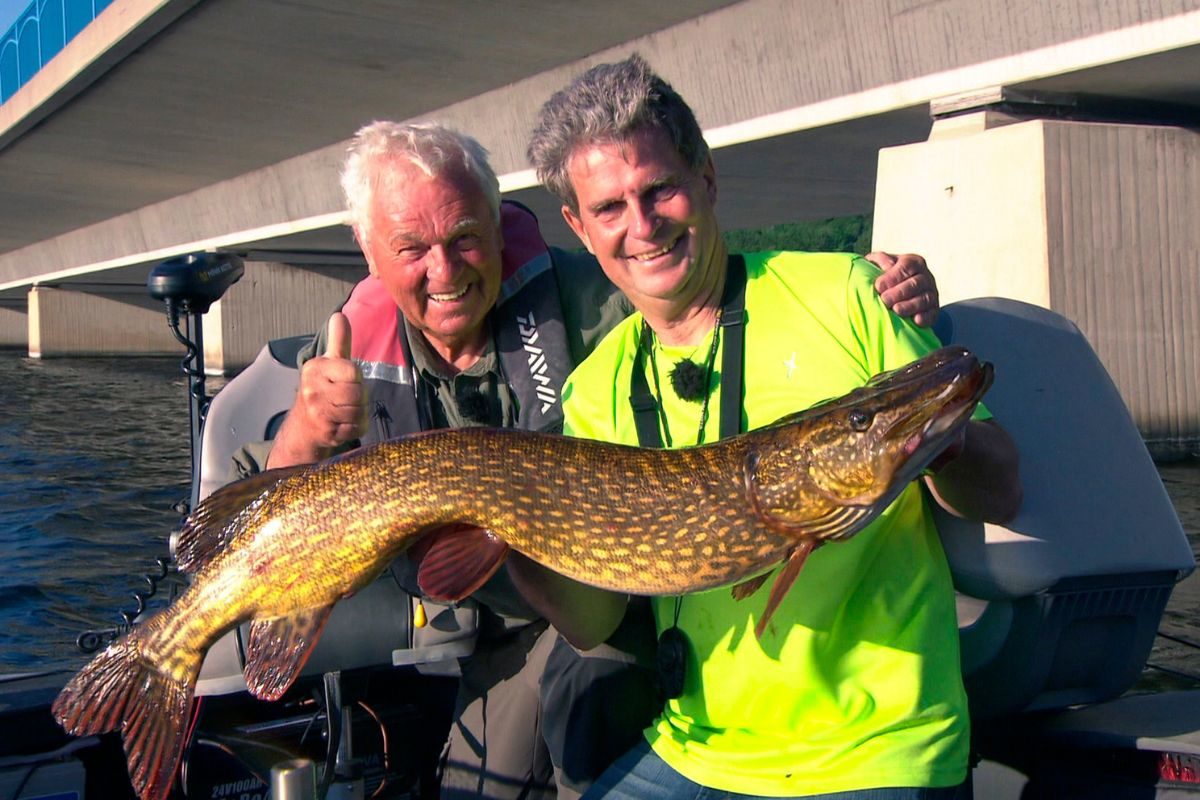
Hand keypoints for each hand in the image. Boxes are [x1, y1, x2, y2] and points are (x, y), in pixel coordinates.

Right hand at [267, 313, 367, 467]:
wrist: (304, 426)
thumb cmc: (323, 389)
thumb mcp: (329, 363)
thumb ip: (338, 340)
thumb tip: (339, 315)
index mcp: (314, 369)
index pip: (353, 371)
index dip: (355, 377)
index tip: (345, 379)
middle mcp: (312, 390)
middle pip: (358, 393)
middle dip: (360, 397)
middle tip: (348, 398)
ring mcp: (318, 413)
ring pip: (359, 411)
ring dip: (359, 412)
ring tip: (346, 410)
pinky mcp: (326, 432)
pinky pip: (357, 427)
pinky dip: (357, 426)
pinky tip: (344, 423)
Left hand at [867, 252, 939, 327]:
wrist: (898, 293)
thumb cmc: (886, 277)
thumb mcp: (880, 264)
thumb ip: (879, 260)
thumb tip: (882, 265)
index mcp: (913, 263)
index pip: (906, 266)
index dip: (893, 276)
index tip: (878, 286)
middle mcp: (925, 277)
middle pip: (916, 283)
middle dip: (900, 292)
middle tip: (885, 300)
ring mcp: (932, 293)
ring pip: (925, 299)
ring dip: (911, 305)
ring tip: (896, 310)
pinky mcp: (934, 309)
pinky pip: (933, 313)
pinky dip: (926, 317)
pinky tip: (916, 321)